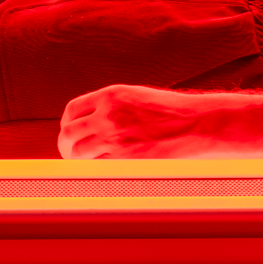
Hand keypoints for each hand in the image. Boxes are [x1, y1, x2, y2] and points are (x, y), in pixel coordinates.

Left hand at [57, 84, 225, 158]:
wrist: (197, 123)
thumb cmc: (170, 111)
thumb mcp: (136, 98)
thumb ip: (110, 107)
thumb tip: (87, 125)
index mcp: (110, 96)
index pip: (72, 110)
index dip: (67, 123)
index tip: (69, 132)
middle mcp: (108, 114)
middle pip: (68, 133)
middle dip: (65, 145)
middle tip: (69, 153)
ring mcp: (115, 137)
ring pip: (80, 153)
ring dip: (78, 160)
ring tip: (83, 163)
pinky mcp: (125, 158)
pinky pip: (98, 165)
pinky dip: (96, 167)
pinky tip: (103, 167)